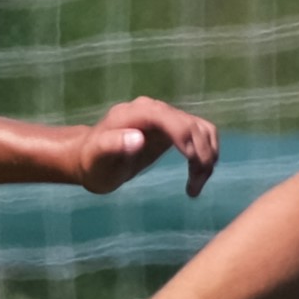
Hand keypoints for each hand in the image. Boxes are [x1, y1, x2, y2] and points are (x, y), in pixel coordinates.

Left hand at [70, 99, 217, 196]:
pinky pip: (201, 135)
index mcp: (138, 112)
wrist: (91, 158)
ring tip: (196, 186)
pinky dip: (207, 154)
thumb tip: (138, 138)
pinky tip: (198, 176)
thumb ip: (114, 144)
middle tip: (194, 188)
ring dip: (208, 157)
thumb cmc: (92, 161)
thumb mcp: (97, 156)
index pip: (172, 120)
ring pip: (203, 131)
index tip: (193, 166)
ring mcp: (167, 118)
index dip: (187, 140)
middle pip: (192, 126)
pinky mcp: (174, 129)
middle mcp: (156, 110)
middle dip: (200, 156)